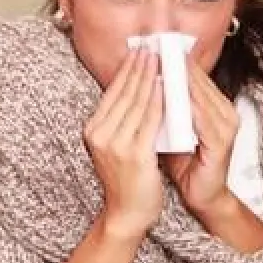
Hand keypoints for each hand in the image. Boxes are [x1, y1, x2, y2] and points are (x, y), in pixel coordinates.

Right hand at [83, 47, 165, 236]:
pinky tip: (168, 88)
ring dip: (152, 78)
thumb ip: (122, 122)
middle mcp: (100, 134)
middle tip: (154, 47)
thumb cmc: (127, 181)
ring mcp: (116, 144)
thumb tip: (136, 92)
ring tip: (163, 61)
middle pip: (124, 93)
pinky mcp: (134, 154)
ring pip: (138, 103)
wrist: (127, 214)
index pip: (113, 92)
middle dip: (140, 67)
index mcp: (93, 129)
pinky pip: (150, 121)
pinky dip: (160, 102)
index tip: (140, 51)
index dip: (127, 69)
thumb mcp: (117, 146)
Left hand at [160, 55, 240, 218]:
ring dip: (179, 81)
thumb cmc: (186, 163)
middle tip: (152, 49)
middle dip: (175, 66)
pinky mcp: (221, 143)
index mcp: (216, 107)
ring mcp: (226, 128)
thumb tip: (146, 81)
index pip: (195, 77)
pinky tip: (168, 96)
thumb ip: (168, 106)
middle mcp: (226, 113)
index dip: (174, 62)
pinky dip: (184, 106)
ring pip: (200, 96)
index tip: (152, 48)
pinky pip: (201, 119)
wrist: (202, 197)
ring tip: (158, 67)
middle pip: (199, 82)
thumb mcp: (175, 128)